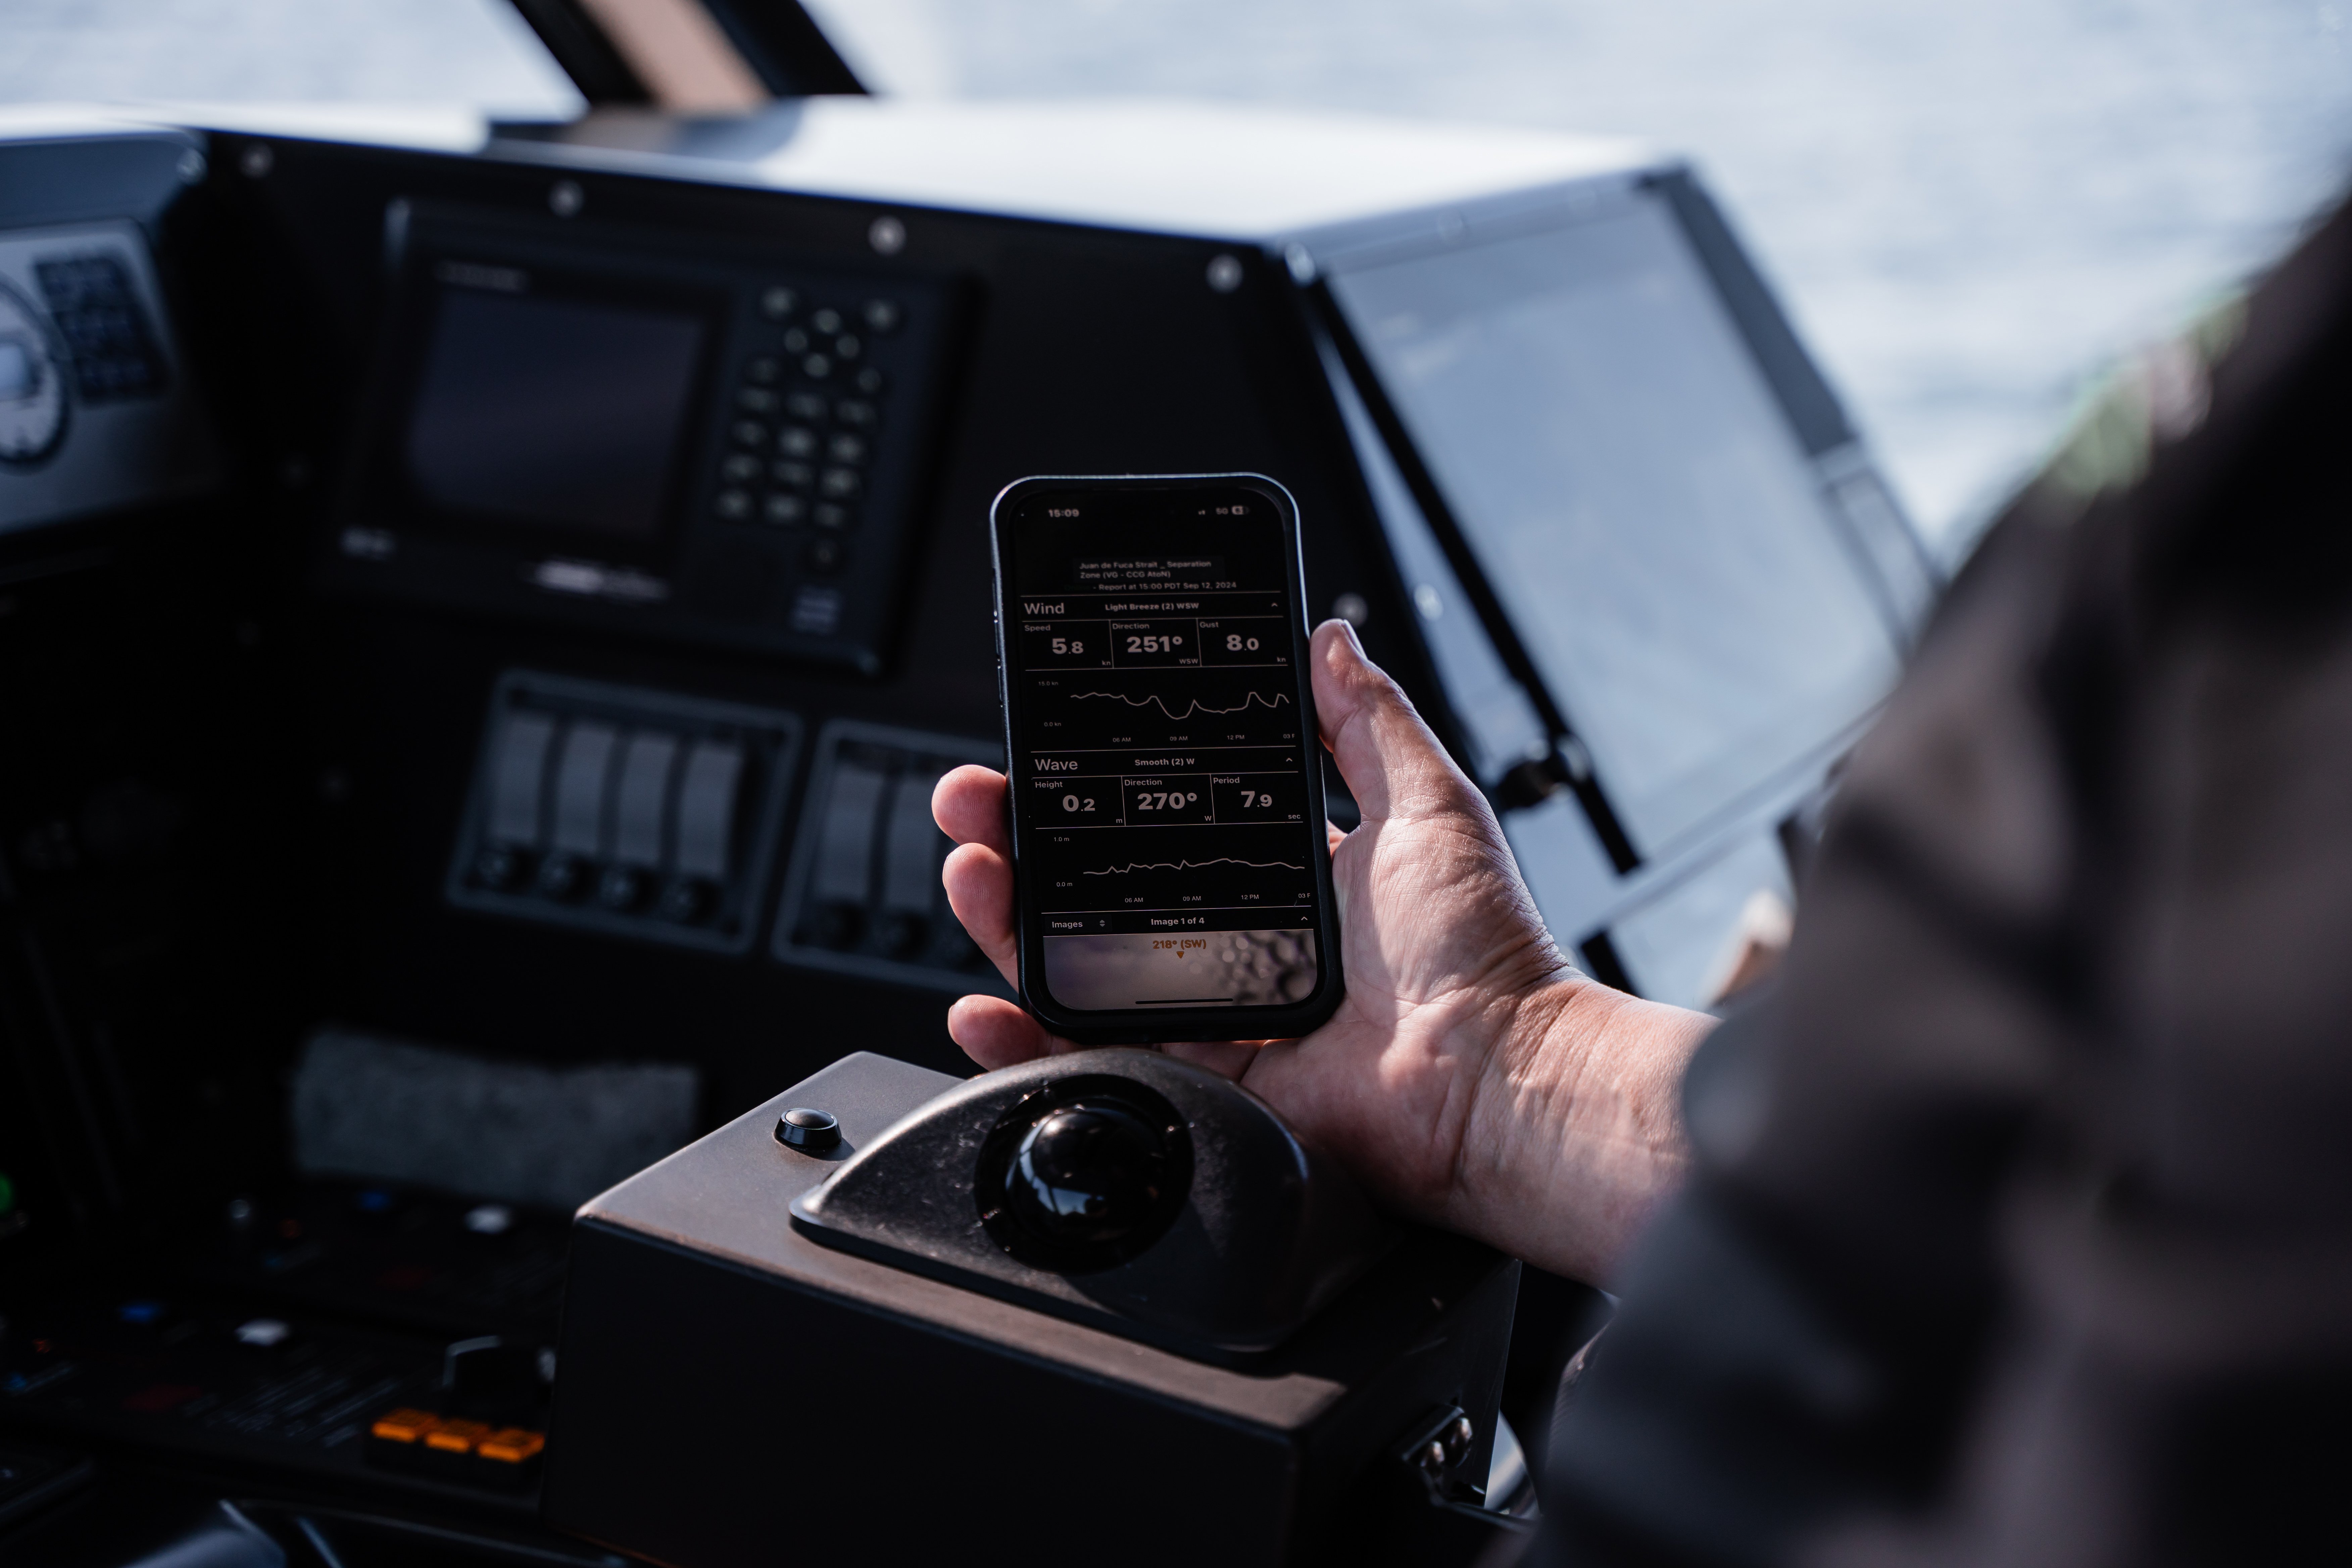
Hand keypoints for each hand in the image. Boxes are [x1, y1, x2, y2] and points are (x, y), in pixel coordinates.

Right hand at [934, 620, 1709, 1281]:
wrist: (1497, 1076)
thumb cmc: (1481, 950)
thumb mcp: (1427, 804)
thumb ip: (1370, 720)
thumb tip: (1331, 639)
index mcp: (1280, 877)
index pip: (1159, 819)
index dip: (1093, 785)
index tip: (1043, 747)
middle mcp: (1233, 942)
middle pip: (1095, 886)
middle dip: (1022, 839)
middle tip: (979, 799)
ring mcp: (1208, 1012)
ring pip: (1075, 964)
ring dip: (1007, 917)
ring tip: (972, 868)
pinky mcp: (1199, 1078)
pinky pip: (1092, 1057)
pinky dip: (1026, 1037)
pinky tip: (982, 1002)